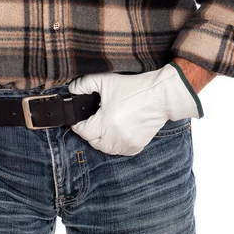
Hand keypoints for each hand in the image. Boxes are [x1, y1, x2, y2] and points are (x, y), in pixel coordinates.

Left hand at [69, 63, 202, 155]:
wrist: (161, 95)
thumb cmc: (134, 88)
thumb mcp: (106, 81)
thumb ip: (84, 84)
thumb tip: (72, 90)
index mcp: (106, 122)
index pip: (82, 131)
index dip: (78, 125)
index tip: (79, 120)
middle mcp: (115, 136)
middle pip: (93, 142)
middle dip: (89, 132)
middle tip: (92, 121)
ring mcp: (126, 143)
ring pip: (105, 149)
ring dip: (101, 140)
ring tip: (104, 126)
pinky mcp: (136, 146)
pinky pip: (119, 151)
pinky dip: (115, 145)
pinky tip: (116, 132)